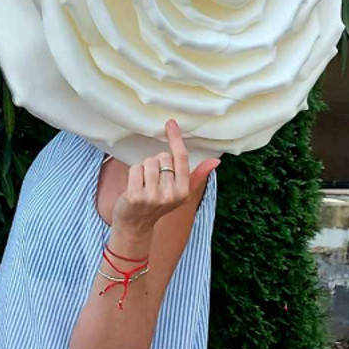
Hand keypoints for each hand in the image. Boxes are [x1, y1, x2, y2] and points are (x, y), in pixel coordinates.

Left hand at [110, 119, 220, 235]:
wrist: (136, 226)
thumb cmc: (158, 204)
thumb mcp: (181, 192)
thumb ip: (197, 175)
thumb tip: (216, 160)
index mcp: (183, 190)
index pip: (180, 158)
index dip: (175, 138)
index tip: (171, 123)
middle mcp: (171, 194)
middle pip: (161, 157)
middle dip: (156, 163)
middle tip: (153, 180)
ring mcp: (153, 196)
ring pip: (148, 162)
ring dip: (144, 168)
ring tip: (143, 184)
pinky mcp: (136, 196)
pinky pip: (135, 169)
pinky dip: (133, 174)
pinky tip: (134, 187)